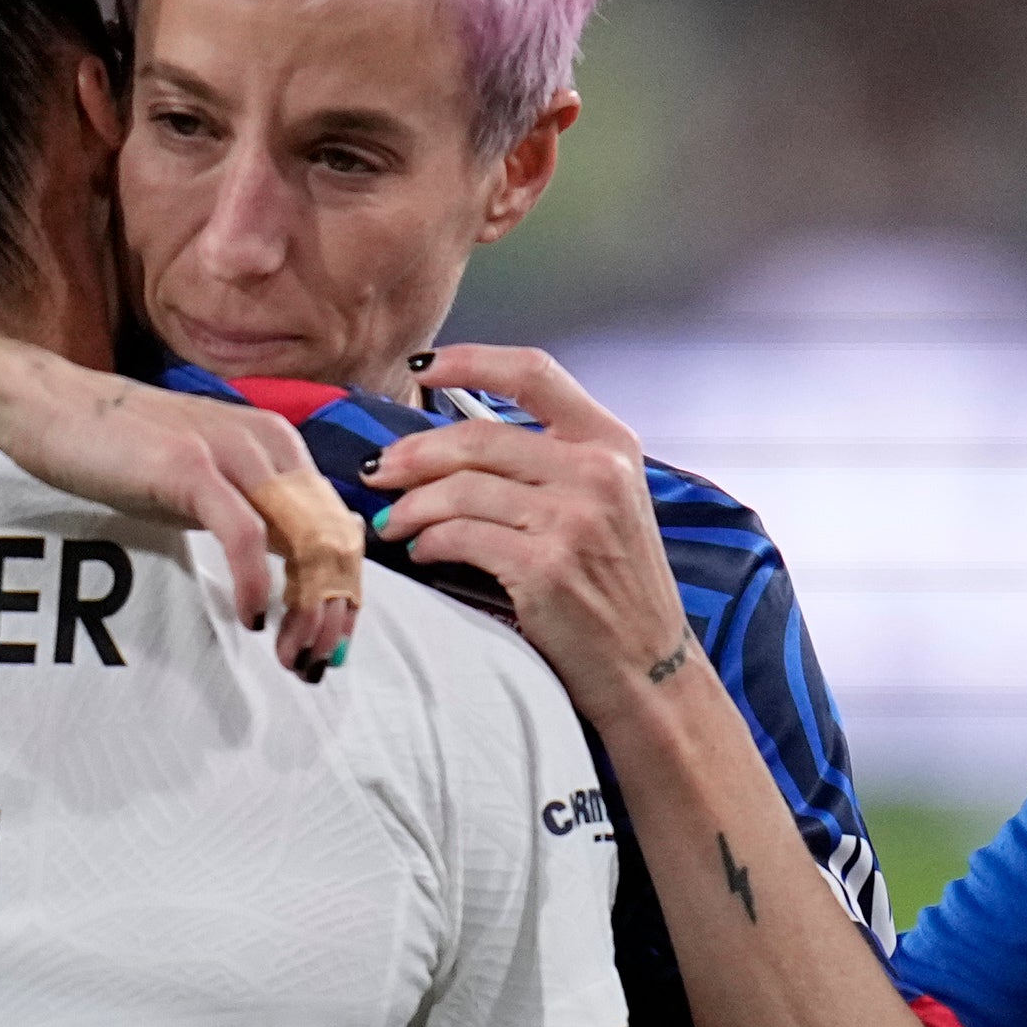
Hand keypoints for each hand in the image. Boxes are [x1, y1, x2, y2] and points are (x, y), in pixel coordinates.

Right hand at [0, 357, 362, 676]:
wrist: (57, 407)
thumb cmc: (126, 450)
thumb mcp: (206, 483)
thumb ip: (251, 513)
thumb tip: (292, 567)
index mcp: (280, 444)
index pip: (337, 525)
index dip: (344, 590)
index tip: (329, 640)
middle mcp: (270, 442)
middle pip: (331, 537)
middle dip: (331, 608)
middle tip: (316, 659)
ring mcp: (232, 451)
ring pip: (301, 538)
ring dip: (303, 606)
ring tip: (291, 650)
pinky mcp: (191, 467)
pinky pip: (244, 534)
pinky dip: (255, 582)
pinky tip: (250, 616)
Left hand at [360, 344, 688, 724]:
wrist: (647, 665)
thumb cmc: (615, 585)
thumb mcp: (606, 502)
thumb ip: (551, 460)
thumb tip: (454, 439)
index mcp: (611, 443)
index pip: (534, 373)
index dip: (470, 361)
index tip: (421, 369)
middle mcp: (597, 472)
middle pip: (477, 437)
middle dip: (412, 454)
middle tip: (378, 470)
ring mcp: (573, 519)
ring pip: (459, 489)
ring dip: (411, 506)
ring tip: (394, 522)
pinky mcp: (544, 567)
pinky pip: (459, 537)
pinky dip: (428, 542)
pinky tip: (423, 551)